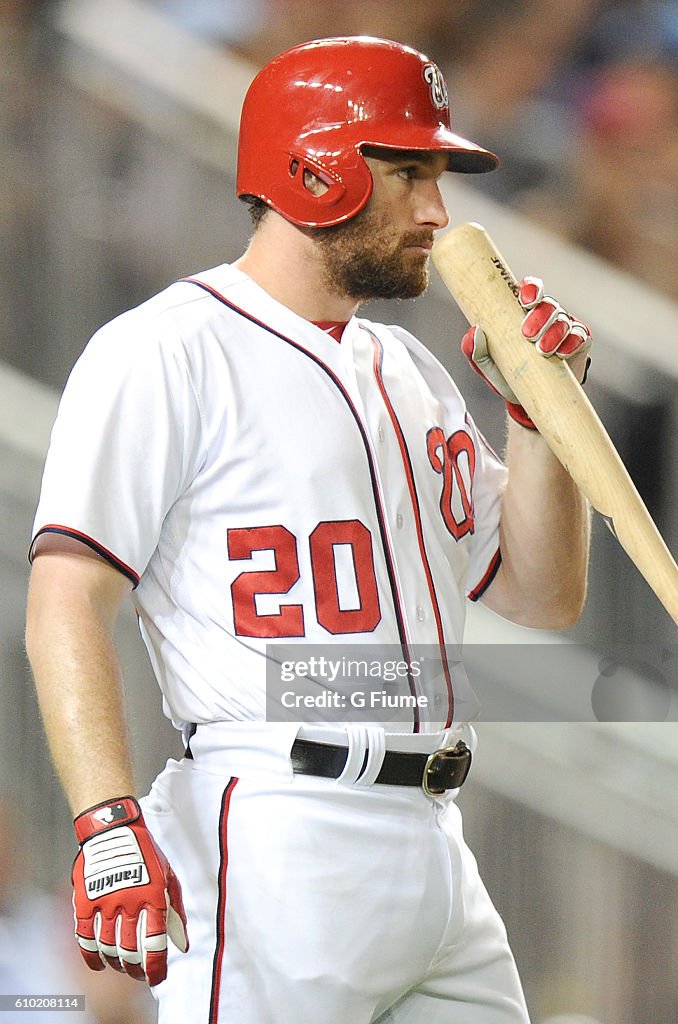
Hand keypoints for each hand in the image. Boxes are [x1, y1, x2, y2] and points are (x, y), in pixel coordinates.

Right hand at [72, 796, 187, 985]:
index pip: (155, 943)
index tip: (157, 978)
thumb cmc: (146, 854)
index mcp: (154, 895)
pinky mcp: (85, 900)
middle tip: (138, 974)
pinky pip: (85, 937)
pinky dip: (91, 956)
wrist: (114, 829)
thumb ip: (176, 911)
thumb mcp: (169, 877)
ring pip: (108, 947)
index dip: (156, 967)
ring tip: (121, 967)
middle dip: (136, 969)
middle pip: (130, 951)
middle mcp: (130, 901)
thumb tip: (182, 945)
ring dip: (115, 964)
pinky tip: (98, 963)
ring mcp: (105, 901)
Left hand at [461, 276, 591, 428]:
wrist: (529, 401)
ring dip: (554, 332)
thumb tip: (474, 332)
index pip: (530, 289)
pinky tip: (563, 352)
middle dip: (539, 315)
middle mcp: (546, 315)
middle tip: (527, 334)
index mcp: (522, 312)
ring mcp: (564, 328)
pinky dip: (572, 342)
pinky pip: (580, 336)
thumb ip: (475, 350)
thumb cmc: (506, 374)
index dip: (531, 288)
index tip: (525, 300)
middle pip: (548, 304)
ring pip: (564, 320)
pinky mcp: (579, 344)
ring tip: (542, 350)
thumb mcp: (487, 365)